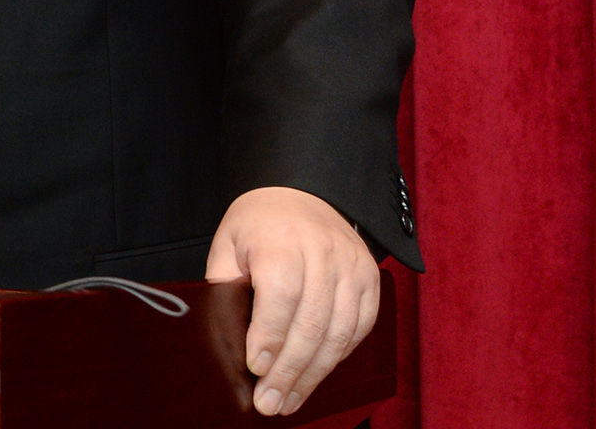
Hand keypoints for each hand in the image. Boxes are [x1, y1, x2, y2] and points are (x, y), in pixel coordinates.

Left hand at [205, 186, 378, 416]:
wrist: (302, 193)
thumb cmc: (259, 224)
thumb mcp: (228, 245)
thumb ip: (225, 289)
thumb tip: (225, 344)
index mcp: (282, 240)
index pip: (280, 294)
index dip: (269, 335)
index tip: (255, 368)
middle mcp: (324, 252)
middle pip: (312, 322)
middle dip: (289, 370)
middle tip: (270, 402)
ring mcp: (353, 267)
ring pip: (339, 333)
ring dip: (314, 374)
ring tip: (290, 400)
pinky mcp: (371, 281)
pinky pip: (359, 330)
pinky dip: (337, 358)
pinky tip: (315, 376)